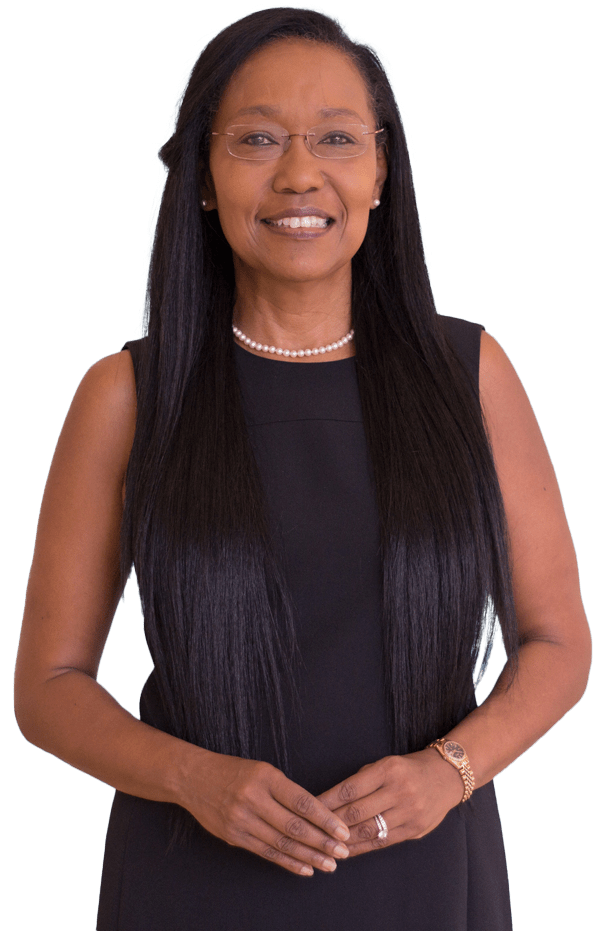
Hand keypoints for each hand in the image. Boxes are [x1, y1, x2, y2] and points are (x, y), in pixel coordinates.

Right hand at [184, 753, 351, 875]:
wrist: (193, 778)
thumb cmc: (235, 772)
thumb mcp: (262, 771)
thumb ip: (285, 792)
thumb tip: (317, 817)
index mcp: (266, 777)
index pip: (302, 802)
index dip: (325, 819)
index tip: (343, 831)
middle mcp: (253, 798)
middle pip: (294, 826)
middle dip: (322, 842)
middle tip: (342, 853)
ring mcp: (241, 819)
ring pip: (281, 843)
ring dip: (308, 857)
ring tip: (329, 865)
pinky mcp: (234, 836)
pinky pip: (266, 853)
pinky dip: (288, 862)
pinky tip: (305, 868)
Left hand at [315, 749, 463, 857]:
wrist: (447, 777)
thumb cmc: (408, 768)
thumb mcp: (386, 764)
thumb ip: (362, 781)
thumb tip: (330, 801)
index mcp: (388, 769)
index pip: (350, 788)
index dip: (327, 801)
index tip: (310, 808)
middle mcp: (400, 790)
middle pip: (357, 812)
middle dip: (331, 823)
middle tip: (310, 830)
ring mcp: (409, 812)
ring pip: (369, 831)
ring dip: (343, 840)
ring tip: (324, 845)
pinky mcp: (415, 830)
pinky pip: (382, 842)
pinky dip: (361, 847)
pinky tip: (346, 850)